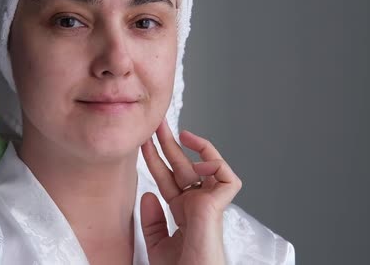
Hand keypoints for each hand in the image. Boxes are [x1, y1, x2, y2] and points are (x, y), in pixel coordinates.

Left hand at [140, 120, 241, 264]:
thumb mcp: (156, 245)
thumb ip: (151, 220)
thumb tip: (147, 194)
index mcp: (184, 213)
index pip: (168, 179)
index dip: (155, 160)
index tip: (143, 143)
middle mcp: (197, 206)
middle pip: (182, 167)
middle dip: (169, 144)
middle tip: (157, 124)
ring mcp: (209, 205)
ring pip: (208, 166)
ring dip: (194, 145)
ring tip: (177, 130)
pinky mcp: (218, 207)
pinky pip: (226, 178)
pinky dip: (215, 164)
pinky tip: (199, 160)